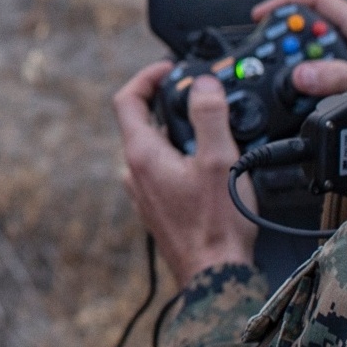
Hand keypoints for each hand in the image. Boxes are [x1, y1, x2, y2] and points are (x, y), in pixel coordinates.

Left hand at [114, 61, 256, 285]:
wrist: (215, 276)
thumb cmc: (216, 226)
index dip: (146, 77)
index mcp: (142, 155)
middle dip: (173, 105)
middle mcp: (135, 172)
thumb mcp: (219, 159)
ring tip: (216, 135)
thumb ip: (210, 116)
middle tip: (204, 101)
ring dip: (182, 133)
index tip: (170, 70)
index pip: (127, 100)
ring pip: (157, 147)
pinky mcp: (158, 206)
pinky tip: (213, 167)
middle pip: (145, 121)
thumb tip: (203, 85)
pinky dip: (184, 157)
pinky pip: (165, 169)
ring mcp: (144, 191)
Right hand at [253, 0, 346, 99]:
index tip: (262, 15)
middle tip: (277, 61)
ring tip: (297, 84)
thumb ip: (340, 78)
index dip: (287, 4)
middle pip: (317, 28)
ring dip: (310, 65)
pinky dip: (324, 79)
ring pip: (328, 51)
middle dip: (294, 43)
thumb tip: (301, 74)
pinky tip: (320, 96)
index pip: (319, 2)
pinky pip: (339, 68)